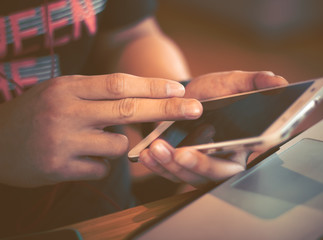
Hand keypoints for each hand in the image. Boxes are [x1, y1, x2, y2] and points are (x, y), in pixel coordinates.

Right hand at [0, 73, 201, 186]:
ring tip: (96, 139)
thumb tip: (143, 100)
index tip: (179, 88)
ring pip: (118, 145)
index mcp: (68, 89)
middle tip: (195, 108)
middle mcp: (66, 112)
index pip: (119, 84)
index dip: (152, 86)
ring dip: (120, 144)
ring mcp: (63, 141)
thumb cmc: (36, 113)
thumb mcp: (62, 92)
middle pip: (128, 110)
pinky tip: (82, 157)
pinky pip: (102, 168)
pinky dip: (102, 163)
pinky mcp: (60, 168)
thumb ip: (97, 96)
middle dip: (166, 109)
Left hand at [139, 70, 287, 187]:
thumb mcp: (232, 82)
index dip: (233, 156)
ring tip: (156, 149)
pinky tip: (147, 155)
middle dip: (196, 165)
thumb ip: (255, 82)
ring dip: (171, 165)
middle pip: (214, 174)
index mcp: (242, 145)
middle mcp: (222, 161)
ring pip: (188, 176)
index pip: (243, 159)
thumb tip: (279, 82)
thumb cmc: (213, 92)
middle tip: (179, 153)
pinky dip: (157, 165)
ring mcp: (199, 167)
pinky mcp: (180, 167)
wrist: (185, 96)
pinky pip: (169, 172)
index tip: (218, 147)